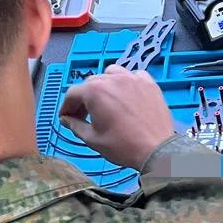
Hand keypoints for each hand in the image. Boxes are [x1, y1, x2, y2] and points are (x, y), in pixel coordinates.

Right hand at [59, 66, 177, 170]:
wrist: (156, 149)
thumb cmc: (123, 145)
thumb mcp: (92, 139)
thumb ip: (75, 125)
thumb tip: (66, 119)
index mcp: (95, 91)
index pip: (72, 93)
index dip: (66, 106)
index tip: (66, 117)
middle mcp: (113, 79)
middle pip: (91, 83)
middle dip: (84, 98)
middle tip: (84, 115)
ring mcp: (133, 78)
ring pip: (111, 74)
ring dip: (104, 85)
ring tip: (105, 102)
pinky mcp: (149, 83)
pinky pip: (133, 75)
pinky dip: (126, 82)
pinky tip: (126, 95)